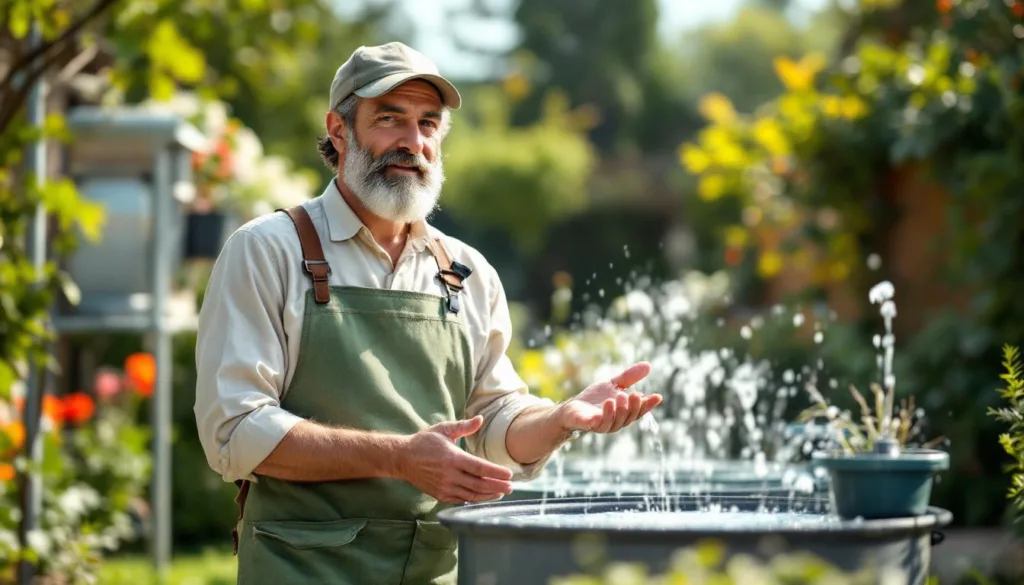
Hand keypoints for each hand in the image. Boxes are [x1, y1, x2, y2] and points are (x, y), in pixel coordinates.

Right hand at [397, 416, 513, 503]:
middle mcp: (449, 475)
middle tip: (512, 486)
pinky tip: (485, 496)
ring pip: (472, 494)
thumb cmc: (424, 442)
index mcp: (452, 458)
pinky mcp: (440, 494)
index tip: (509, 474)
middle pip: (479, 484)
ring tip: (502, 492)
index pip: (479, 467)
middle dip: (497, 486)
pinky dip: (475, 499)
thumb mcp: (443, 429)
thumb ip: (463, 426)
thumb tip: (480, 419)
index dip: (496, 472)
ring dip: (489, 494)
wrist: (402, 459)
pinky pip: (462, 499)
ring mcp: (444, 487)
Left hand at [556, 362, 661, 433]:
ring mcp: (602, 425)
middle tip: (634, 394)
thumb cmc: (594, 399)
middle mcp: (616, 422)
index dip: (648, 405)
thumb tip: (649, 365)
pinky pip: (598, 423)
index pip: (639, 411)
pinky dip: (604, 415)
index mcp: (624, 413)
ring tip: (620, 396)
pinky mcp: (588, 425)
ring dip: (619, 410)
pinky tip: (607, 403)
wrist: (572, 407)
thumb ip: (629, 377)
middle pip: (629, 417)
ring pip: (615, 422)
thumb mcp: (613, 384)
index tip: (657, 396)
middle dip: (633, 407)